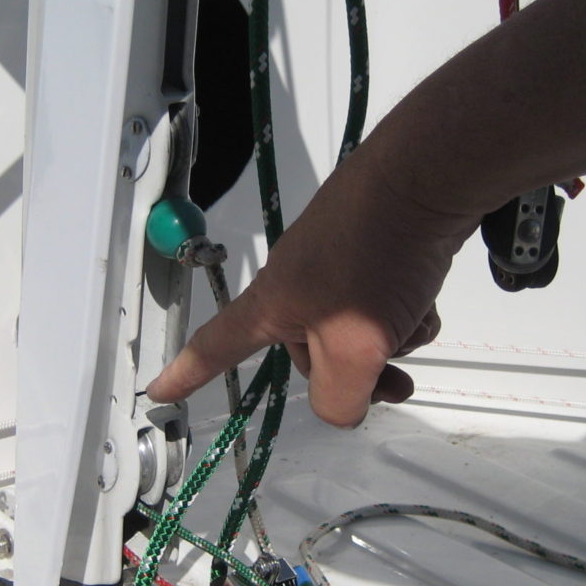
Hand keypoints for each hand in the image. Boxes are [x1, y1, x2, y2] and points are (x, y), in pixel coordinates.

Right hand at [147, 143, 475, 426]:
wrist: (428, 178)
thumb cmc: (373, 258)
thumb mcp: (352, 347)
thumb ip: (339, 397)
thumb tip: (345, 407)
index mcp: (272, 305)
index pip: (218, 347)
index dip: (188, 373)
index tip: (158, 392)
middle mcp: (298, 288)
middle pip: (314, 358)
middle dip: (355, 373)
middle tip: (393, 378)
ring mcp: (338, 269)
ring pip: (358, 335)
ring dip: (390, 342)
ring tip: (412, 321)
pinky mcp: (376, 255)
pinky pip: (386, 306)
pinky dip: (408, 313)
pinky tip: (425, 301)